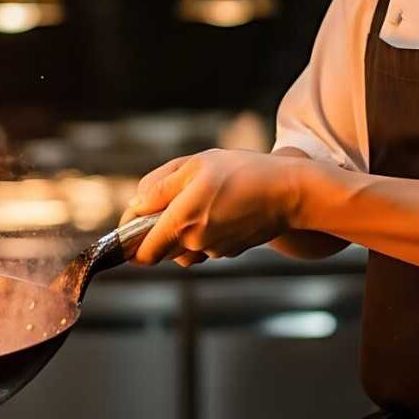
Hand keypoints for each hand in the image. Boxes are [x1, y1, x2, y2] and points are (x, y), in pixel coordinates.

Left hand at [119, 149, 307, 265]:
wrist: (289, 192)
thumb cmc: (242, 172)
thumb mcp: (195, 166)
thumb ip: (159, 186)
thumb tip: (136, 205)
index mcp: (181, 221)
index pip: (142, 252)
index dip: (129, 239)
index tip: (131, 221)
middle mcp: (195, 242)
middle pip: (159, 251)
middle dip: (156, 230)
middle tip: (169, 200)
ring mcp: (214, 250)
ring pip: (182, 249)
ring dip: (179, 232)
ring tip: (198, 201)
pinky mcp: (230, 251)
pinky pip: (204, 246)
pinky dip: (202, 232)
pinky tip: (218, 209)